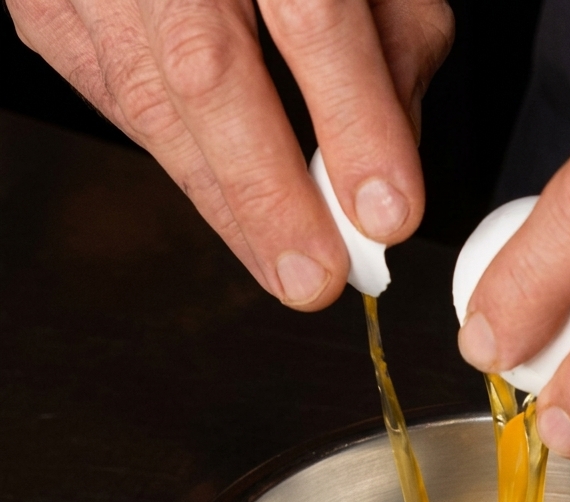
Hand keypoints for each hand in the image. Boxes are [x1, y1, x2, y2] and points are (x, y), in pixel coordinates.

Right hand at [8, 0, 452, 308]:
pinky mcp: (48, 6)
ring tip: (283, 270)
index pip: (313, 16)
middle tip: (314, 279)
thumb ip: (394, 49)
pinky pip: (121, 104)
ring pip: (154, 104)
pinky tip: (231, 208)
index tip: (385, 214)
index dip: (353, 122)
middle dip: (269, 195)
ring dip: (227, 207)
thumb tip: (388, 168)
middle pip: (207, 71)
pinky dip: (186, 166)